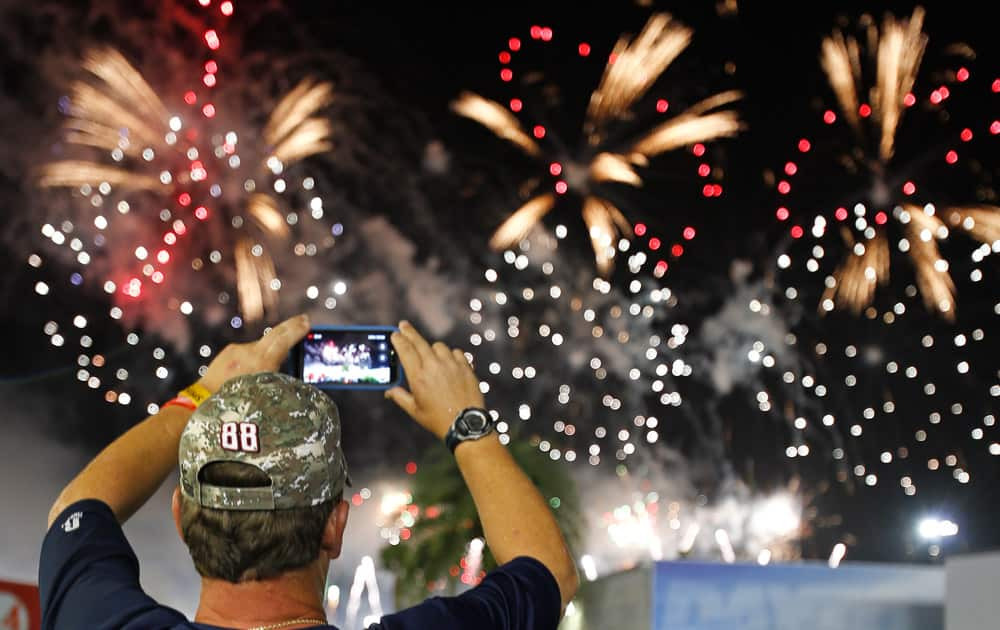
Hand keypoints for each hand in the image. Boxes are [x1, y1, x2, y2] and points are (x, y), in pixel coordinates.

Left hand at [197, 313, 310, 393]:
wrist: (203, 402)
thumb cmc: (237, 406)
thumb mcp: (266, 395)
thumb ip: (278, 377)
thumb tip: (286, 367)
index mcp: (262, 363)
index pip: (284, 340)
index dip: (297, 330)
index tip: (307, 322)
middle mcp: (249, 353)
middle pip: (275, 334)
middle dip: (291, 325)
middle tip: (303, 319)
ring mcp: (237, 351)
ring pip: (260, 346)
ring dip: (269, 349)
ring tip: (275, 362)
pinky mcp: (228, 352)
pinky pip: (246, 352)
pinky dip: (253, 358)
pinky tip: (250, 371)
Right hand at [385, 321, 484, 439]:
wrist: (465, 424)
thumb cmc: (438, 420)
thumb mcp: (415, 411)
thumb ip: (400, 397)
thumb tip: (388, 392)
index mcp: (418, 377)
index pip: (405, 350)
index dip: (398, 340)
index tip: (395, 334)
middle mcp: (433, 367)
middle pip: (419, 342)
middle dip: (409, 332)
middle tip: (404, 326)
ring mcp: (451, 365)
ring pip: (438, 346)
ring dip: (432, 348)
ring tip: (430, 355)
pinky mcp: (465, 367)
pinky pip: (456, 352)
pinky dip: (450, 355)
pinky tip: (448, 362)